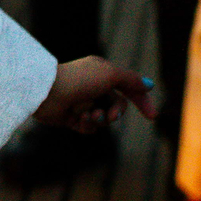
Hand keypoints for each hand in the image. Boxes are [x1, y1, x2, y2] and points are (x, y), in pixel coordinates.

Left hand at [33, 55, 155, 132]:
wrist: (48, 93)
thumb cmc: (79, 80)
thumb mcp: (110, 75)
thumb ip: (131, 80)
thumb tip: (149, 85)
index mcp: (102, 72)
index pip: (128, 87)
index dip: (142, 101)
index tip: (152, 117)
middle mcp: (92, 86)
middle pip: (117, 107)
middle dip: (115, 113)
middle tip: (109, 115)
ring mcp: (82, 102)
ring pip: (104, 119)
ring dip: (100, 119)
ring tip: (89, 114)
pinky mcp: (72, 117)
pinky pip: (90, 127)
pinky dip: (87, 124)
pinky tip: (78, 119)